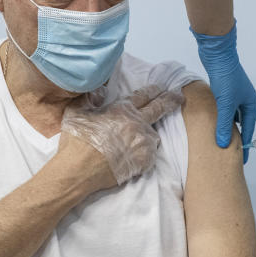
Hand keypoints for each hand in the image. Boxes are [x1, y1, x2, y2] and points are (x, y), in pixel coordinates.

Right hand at [61, 84, 184, 185]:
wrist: (78, 169)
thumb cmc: (76, 140)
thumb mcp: (77, 111)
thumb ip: (91, 97)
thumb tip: (101, 90)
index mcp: (122, 109)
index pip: (144, 95)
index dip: (154, 90)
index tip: (162, 87)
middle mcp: (137, 123)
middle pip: (159, 108)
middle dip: (171, 100)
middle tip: (179, 96)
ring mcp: (143, 142)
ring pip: (154, 135)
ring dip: (150, 134)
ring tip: (140, 139)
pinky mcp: (145, 160)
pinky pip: (150, 154)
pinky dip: (145, 153)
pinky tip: (134, 156)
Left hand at [190, 22, 255, 154]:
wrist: (218, 55)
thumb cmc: (226, 77)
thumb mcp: (225, 105)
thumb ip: (224, 125)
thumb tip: (223, 144)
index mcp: (250, 103)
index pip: (249, 128)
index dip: (245, 143)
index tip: (241, 157)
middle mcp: (245, 98)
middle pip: (245, 120)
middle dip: (240, 133)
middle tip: (232, 146)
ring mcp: (235, 93)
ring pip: (234, 113)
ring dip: (229, 123)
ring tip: (222, 135)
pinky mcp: (225, 88)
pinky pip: (226, 106)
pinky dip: (222, 114)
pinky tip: (214, 118)